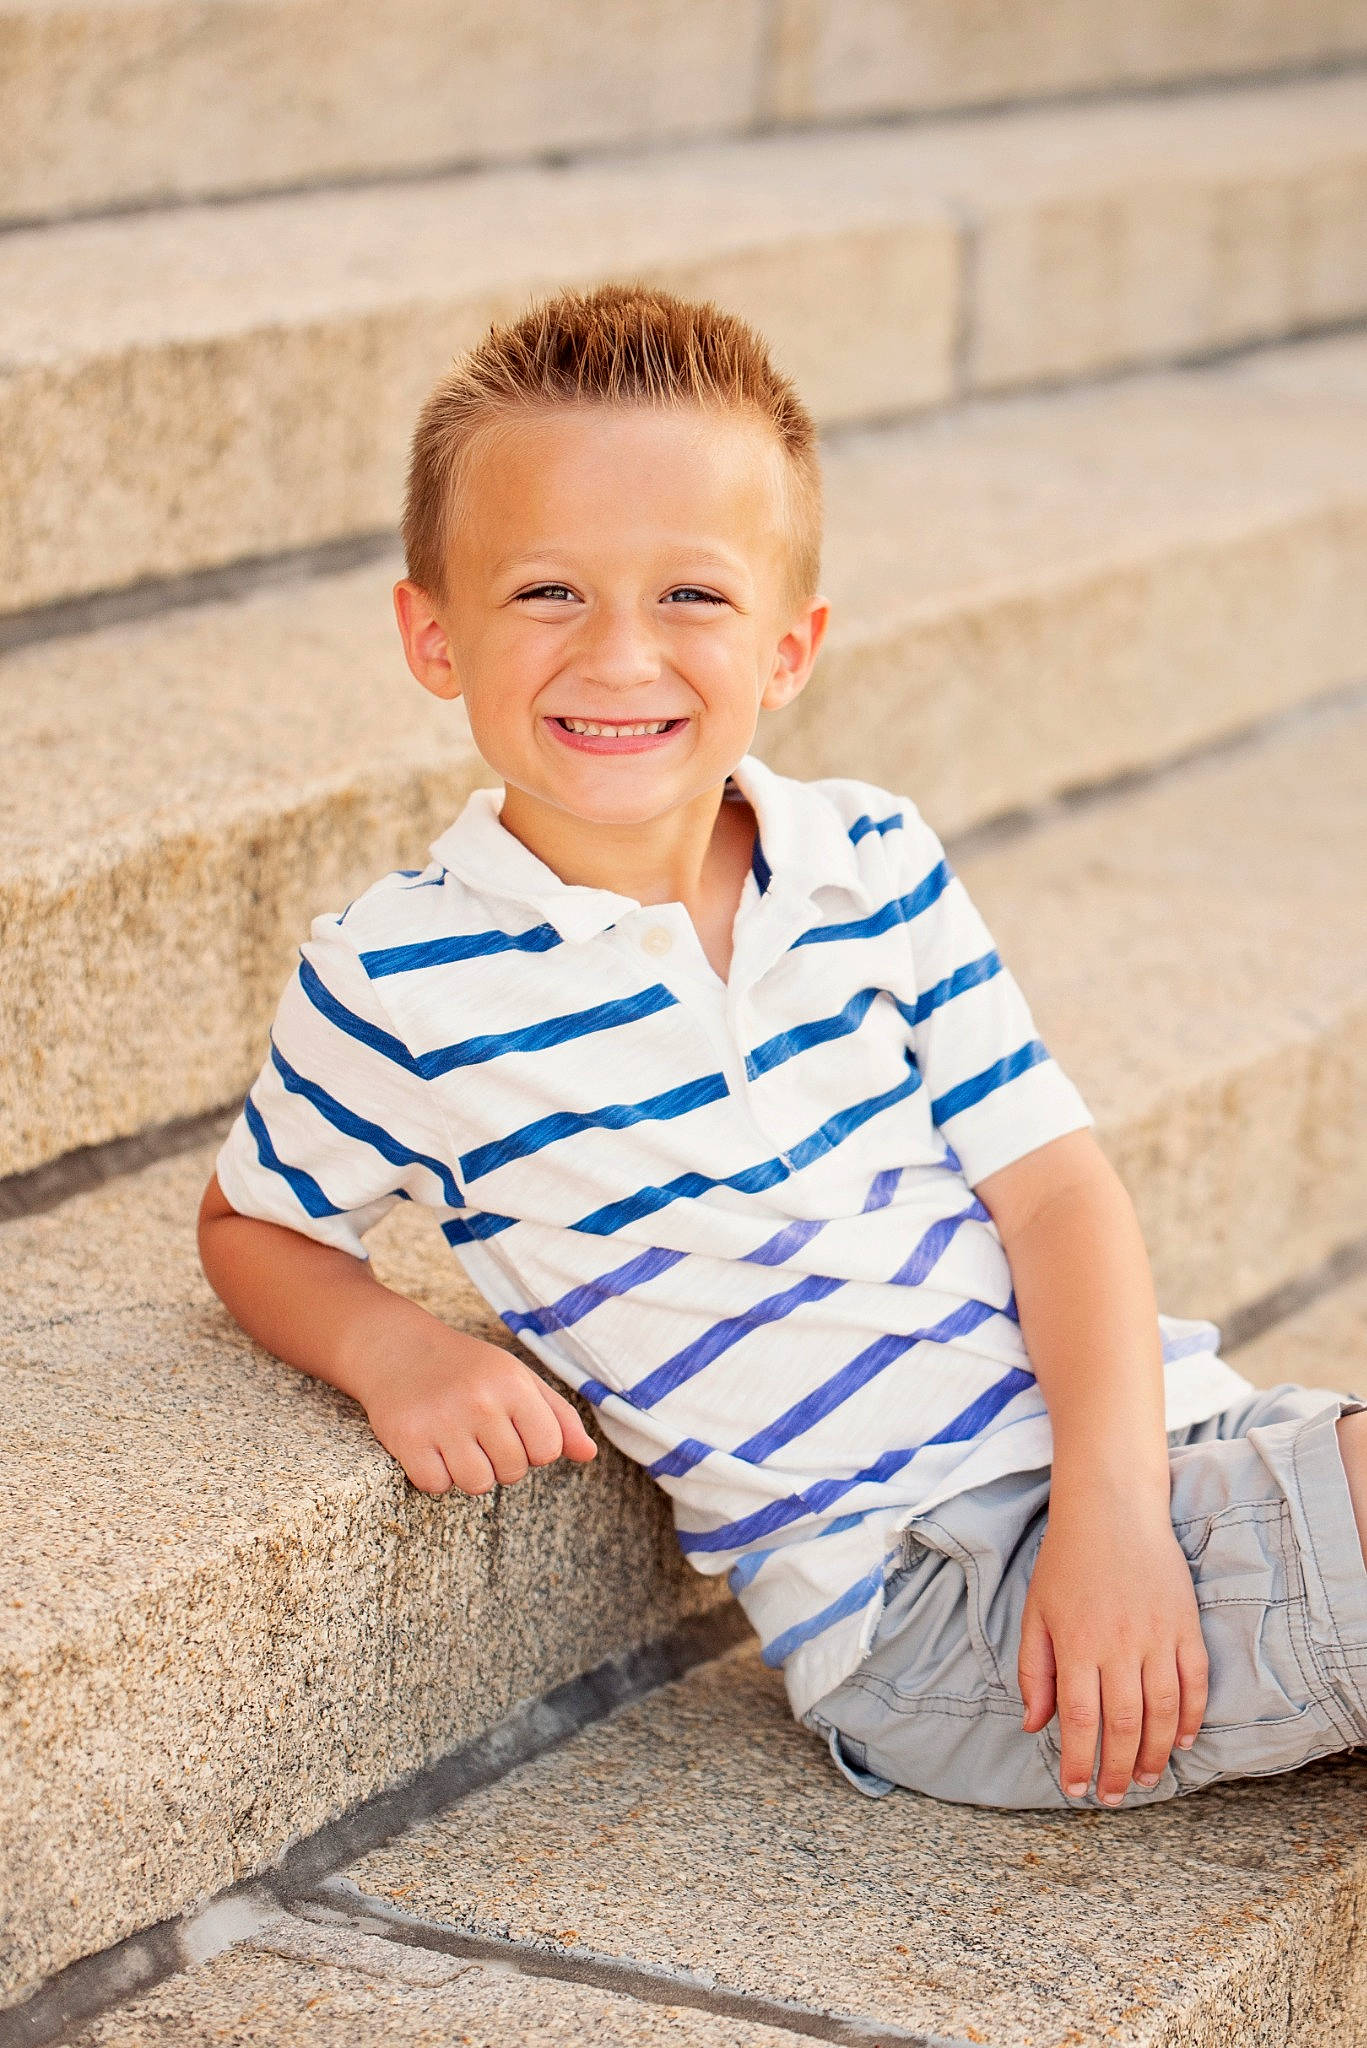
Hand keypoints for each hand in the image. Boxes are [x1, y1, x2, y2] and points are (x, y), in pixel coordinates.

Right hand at [353, 1320, 598, 1496]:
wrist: (398, 1348)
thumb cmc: (468, 1369)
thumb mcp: (518, 1379)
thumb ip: (558, 1417)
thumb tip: (589, 1455)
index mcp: (513, 1384)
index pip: (548, 1449)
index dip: (533, 1447)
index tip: (512, 1429)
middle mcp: (480, 1401)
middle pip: (513, 1472)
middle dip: (500, 1460)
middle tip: (478, 1432)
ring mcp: (442, 1421)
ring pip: (477, 1484)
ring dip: (469, 1472)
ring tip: (456, 1442)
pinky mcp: (408, 1439)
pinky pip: (437, 1486)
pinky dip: (435, 1476)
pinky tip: (430, 1447)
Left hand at [1018, 1490, 1208, 1802]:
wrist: (1112, 1510)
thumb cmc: (1066, 1562)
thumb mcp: (1036, 1613)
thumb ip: (1033, 1671)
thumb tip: (1034, 1726)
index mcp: (1076, 1644)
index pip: (1078, 1719)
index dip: (1078, 1760)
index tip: (1076, 1789)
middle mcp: (1118, 1645)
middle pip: (1123, 1725)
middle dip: (1118, 1770)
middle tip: (1114, 1798)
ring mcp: (1157, 1636)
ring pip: (1162, 1713)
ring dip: (1155, 1754)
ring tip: (1146, 1781)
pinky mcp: (1186, 1626)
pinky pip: (1195, 1683)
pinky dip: (1191, 1718)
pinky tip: (1180, 1742)